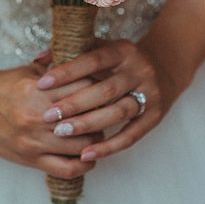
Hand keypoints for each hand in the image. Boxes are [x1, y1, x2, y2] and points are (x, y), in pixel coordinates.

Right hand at [0, 63, 100, 178]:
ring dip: (95, 139)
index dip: (99, 89)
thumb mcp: (31, 72)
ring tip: (96, 132)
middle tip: (105, 112)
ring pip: (82, 145)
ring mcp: (34, 141)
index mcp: (40, 91)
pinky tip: (88, 157)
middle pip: (88, 119)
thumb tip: (93, 70)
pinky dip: (83, 165)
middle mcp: (38, 117)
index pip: (86, 90)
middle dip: (101, 115)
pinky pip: (67, 169)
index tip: (104, 90)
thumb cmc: (4, 85)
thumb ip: (61, 74)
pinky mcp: (30, 159)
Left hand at [34, 39, 176, 161]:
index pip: (93, 60)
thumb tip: (39, 59)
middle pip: (106, 90)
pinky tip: (86, 154)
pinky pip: (131, 135)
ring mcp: (150, 94)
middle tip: (48, 116)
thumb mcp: (102, 49)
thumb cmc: (120, 62)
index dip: (67, 72)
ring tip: (62, 133)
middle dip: (75, 104)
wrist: (165, 69)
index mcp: (124, 51)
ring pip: (118, 112)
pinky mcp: (155, 115)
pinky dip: (109, 147)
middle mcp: (140, 70)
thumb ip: (72, 53)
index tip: (41, 84)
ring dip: (89, 124)